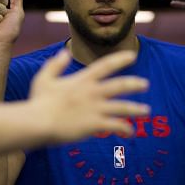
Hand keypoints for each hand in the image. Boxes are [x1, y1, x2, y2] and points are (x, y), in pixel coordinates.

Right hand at [29, 50, 149, 142]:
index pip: (106, 65)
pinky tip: (130, 132)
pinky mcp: (95, 125)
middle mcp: (92, 92)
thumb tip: (64, 52)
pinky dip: (125, 128)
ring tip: (146, 110)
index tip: (132, 56)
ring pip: (123, 107)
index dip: (120, 59)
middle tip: (145, 84)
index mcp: (82, 80)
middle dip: (135, 84)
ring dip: (136, 109)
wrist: (38, 122)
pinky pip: (116, 126)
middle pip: (120, 85)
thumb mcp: (44, 78)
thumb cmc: (38, 102)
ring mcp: (95, 108)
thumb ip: (55, 64)